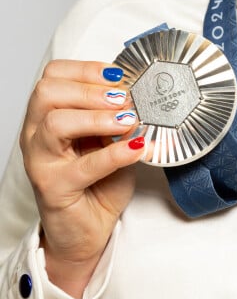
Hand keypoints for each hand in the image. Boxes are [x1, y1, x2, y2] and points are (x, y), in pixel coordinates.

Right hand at [20, 60, 144, 296]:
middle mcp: (36, 134)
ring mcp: (41, 162)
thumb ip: (114, 114)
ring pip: (56, 124)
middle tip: (123, 98)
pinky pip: (84, 167)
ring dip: (98, 117)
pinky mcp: (54, 189)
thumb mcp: (108, 137)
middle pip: (48, 93)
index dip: (86, 69)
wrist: (88, 229)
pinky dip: (115, 154)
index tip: (118, 76)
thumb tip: (137, 91)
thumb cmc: (97, 180)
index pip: (53, 76)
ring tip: (128, 120)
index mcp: (46, 115)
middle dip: (90, 90)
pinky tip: (137, 148)